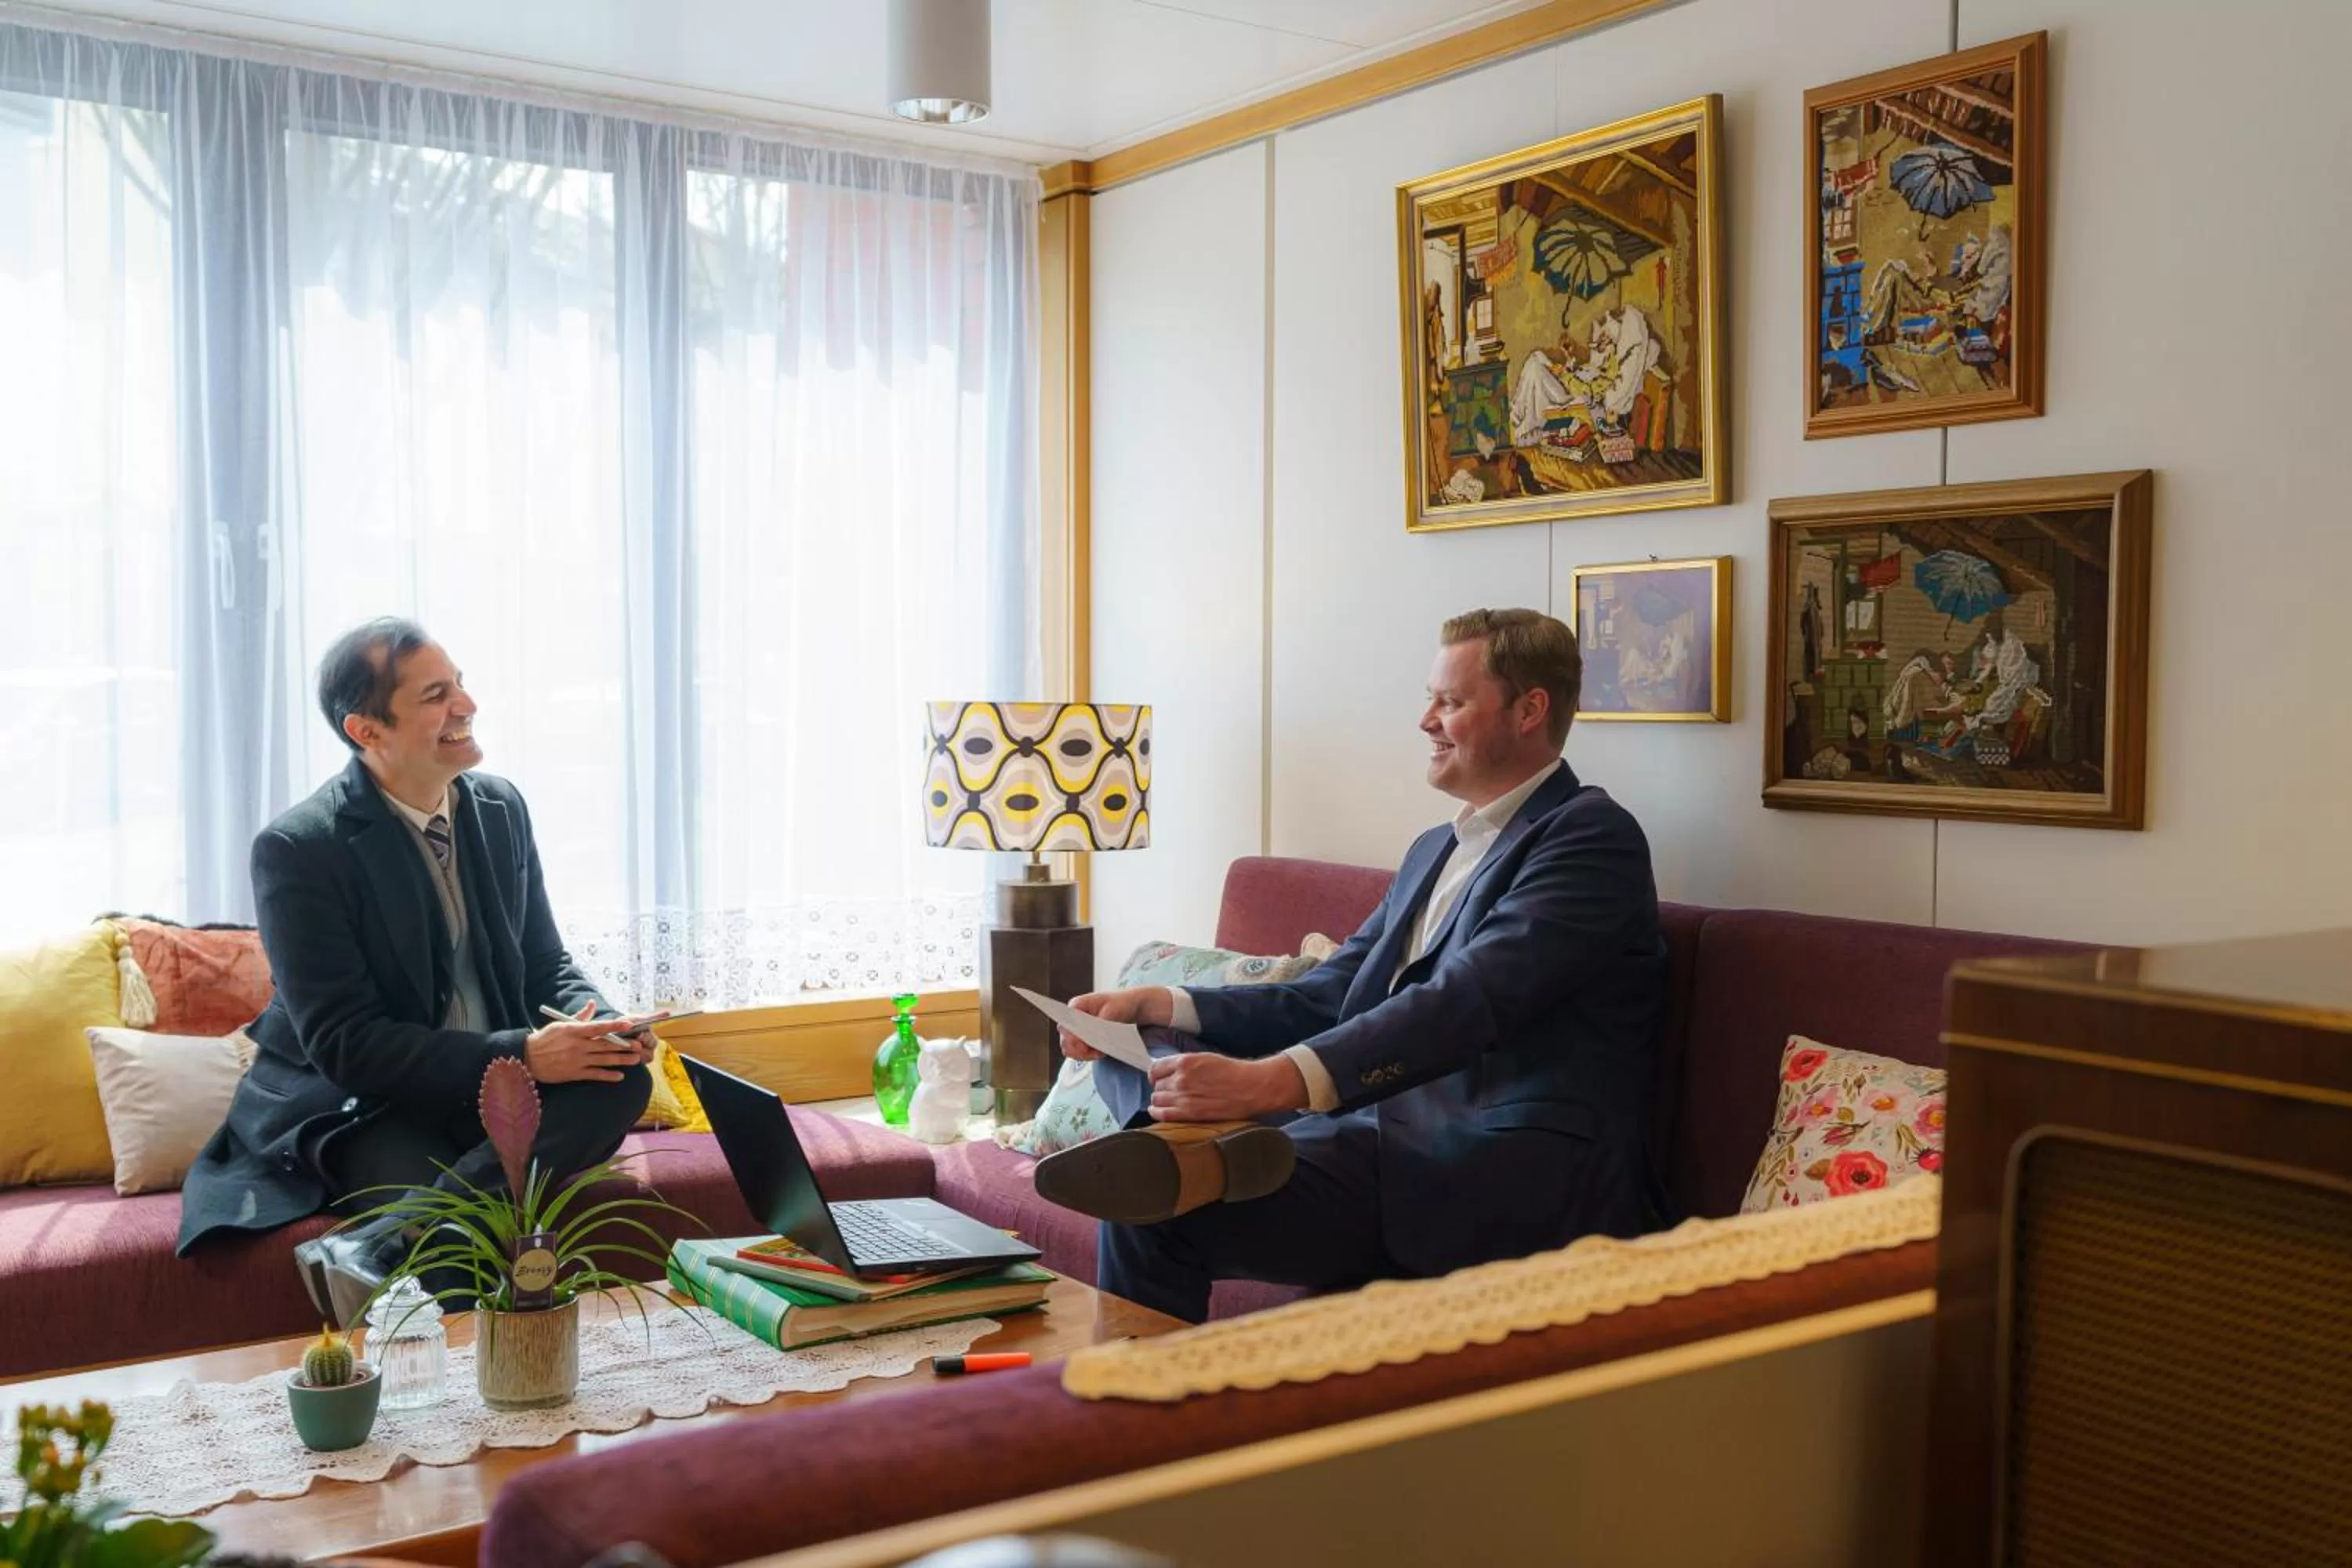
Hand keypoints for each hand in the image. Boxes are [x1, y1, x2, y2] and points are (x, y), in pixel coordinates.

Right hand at [524, 1003, 648, 1083]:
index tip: (629, 1025)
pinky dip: (607, 1075)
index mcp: (574, 1031)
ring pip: (603, 1060)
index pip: (598, 1027)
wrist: (527, 1058)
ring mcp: (577, 1060)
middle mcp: (577, 1045)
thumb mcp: (561, 1023)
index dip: (615, 1026)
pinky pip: (594, 1075)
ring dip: (621, 1060)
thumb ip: (580, 1016)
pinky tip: (619, 1076)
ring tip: (635, 1059)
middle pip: (605, 1044)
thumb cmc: (545, 1038)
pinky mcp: (574, 1073)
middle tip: (639, 1045)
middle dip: (624, 1045)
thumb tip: (593, 1003)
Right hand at [1057, 986, 1173, 1059]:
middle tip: (1097, 1051)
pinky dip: (1088, 1055)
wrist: (1131, 1006)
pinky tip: (1100, 1052)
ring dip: (1084, 1054)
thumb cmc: (1122, 1004)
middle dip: (1080, 1049)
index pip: (1065, 1025)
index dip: (1072, 1038)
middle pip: (1065, 1040)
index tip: (1085, 1046)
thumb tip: (1088, 1036)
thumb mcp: (1112, 1011)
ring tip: (1100, 1052)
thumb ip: (1098, 1024)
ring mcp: (1076, 1029)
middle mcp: (1072, 1017)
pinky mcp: (1082, 1038)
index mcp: (1077, 1006)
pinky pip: (1078, 1053)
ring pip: (1070, 1049)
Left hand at [1147, 1053, 1305, 1122]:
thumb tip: (1167, 1070)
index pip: (1155, 1068)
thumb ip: (1185, 1064)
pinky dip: (1156, 1112)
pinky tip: (1157, 1111)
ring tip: (1169, 1101)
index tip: (1160, 1078)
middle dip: (1162, 1087)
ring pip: (1157, 1099)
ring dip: (1160, 1100)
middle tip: (1170, 1091)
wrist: (1250, 1088)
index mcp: (1185, 1061)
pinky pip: (1162, 1114)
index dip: (1157, 1074)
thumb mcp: (1205, 1058)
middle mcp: (1180, 1078)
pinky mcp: (1189, 1113)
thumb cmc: (1232, 1072)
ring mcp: (1183, 1097)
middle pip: (1156, 1085)